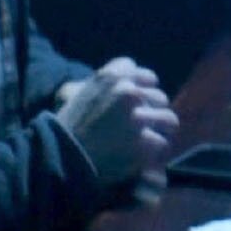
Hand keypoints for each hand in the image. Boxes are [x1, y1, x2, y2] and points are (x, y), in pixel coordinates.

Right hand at [57, 63, 177, 195]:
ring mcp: (138, 118)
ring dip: (160, 129)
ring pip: (168, 118)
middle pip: (158, 95)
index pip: (142, 73)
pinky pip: (162, 143)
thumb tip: (129, 82)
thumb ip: (105, 83)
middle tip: (142, 122)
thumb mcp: (80, 92)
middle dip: (152, 109)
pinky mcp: (145, 143)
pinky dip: (153, 152)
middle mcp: (128, 92)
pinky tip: (141, 155)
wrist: (62, 158)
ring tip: (150, 138)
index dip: (140, 87)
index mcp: (111, 76)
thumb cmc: (68, 127)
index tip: (135, 100)